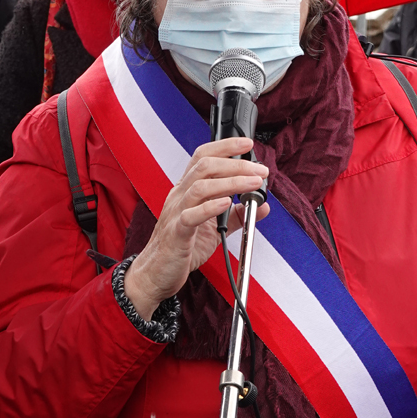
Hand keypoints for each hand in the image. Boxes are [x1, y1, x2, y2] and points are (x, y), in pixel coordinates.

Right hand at [123, 138, 268, 319]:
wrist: (155, 273)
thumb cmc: (181, 247)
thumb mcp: (213, 228)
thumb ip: (236, 215)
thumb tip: (261, 205)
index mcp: (186, 190)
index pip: (203, 157)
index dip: (225, 146)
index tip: (247, 144)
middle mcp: (179, 196)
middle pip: (205, 166)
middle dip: (236, 164)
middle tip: (260, 170)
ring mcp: (176, 212)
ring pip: (201, 186)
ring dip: (231, 182)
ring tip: (253, 183)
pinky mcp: (176, 233)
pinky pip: (191, 215)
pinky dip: (210, 207)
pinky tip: (227, 203)